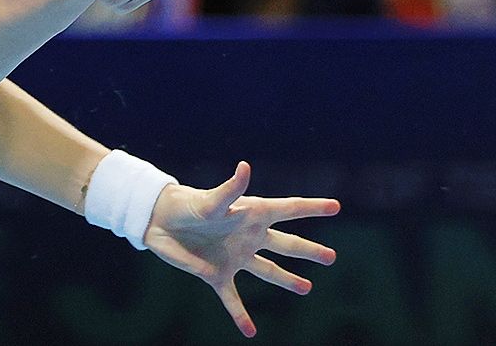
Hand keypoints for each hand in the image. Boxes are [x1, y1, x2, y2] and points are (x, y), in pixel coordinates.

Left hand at [145, 161, 339, 337]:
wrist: (158, 219)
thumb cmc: (187, 203)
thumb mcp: (210, 199)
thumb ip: (230, 189)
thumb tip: (245, 167)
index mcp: (251, 213)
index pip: (288, 209)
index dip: (312, 207)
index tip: (336, 206)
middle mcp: (248, 236)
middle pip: (285, 245)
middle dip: (309, 251)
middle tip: (332, 257)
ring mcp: (235, 257)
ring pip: (267, 270)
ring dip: (287, 280)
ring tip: (307, 288)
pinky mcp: (217, 275)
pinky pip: (233, 298)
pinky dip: (240, 315)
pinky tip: (250, 331)